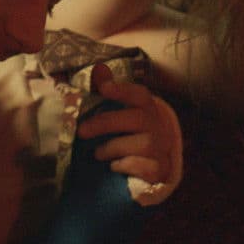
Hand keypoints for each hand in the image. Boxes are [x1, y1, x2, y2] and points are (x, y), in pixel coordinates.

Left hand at [76, 63, 181, 187]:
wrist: (153, 162)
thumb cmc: (130, 134)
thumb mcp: (120, 115)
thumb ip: (105, 97)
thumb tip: (89, 73)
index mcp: (146, 108)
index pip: (139, 95)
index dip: (122, 90)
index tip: (103, 87)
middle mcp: (158, 126)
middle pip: (137, 118)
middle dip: (106, 123)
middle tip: (82, 131)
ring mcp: (162, 148)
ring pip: (143, 145)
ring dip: (114, 148)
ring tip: (98, 153)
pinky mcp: (161, 169)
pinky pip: (147, 168)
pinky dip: (128, 166)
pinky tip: (115, 166)